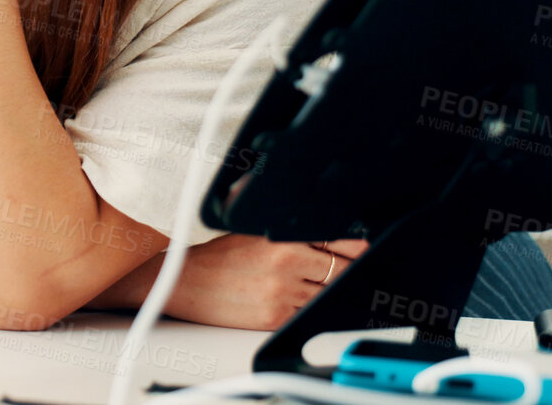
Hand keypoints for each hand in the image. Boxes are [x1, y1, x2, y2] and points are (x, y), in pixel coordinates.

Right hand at [157, 234, 368, 330]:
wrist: (184, 282)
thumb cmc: (218, 258)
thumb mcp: (254, 233)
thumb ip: (291, 234)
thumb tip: (332, 236)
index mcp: (282, 237)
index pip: (338, 240)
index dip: (358, 247)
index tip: (366, 249)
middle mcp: (287, 263)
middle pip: (341, 271)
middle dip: (349, 273)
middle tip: (349, 272)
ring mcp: (283, 292)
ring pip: (327, 296)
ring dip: (327, 294)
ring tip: (313, 287)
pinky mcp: (276, 317)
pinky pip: (308, 315)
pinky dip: (309, 311)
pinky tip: (297, 301)